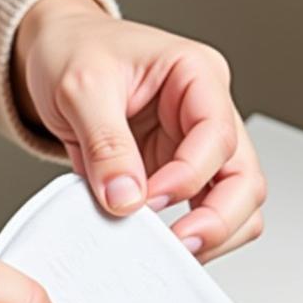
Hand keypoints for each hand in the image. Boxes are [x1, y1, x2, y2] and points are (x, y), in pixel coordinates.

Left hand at [14, 0, 265, 262]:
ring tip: (170, 252)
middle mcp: (206, 113)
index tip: (148, 199)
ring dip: (212, 234)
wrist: (56, 53)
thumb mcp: (80, 87)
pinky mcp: (176, 177)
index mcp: (196, 75)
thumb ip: (105, 144)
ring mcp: (195, 149)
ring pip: (236, 203)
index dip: (188, 175)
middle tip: (178, 245)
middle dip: (218, 219)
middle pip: (246, 178)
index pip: (218, 135)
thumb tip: (125, 197)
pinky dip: (189, 237)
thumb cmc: (74, 51)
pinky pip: (202, 214)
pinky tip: (161, 245)